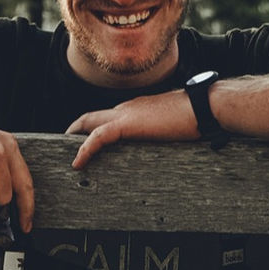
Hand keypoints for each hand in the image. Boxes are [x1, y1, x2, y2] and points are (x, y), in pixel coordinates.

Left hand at [66, 90, 198, 168]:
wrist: (202, 107)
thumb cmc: (195, 116)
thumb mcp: (172, 124)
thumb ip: (160, 131)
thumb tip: (162, 143)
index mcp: (137, 108)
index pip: (109, 117)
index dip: (95, 128)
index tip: (87, 140)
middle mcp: (127, 107)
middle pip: (92, 117)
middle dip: (77, 129)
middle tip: (66, 145)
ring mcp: (125, 113)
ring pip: (89, 123)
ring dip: (75, 137)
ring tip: (68, 157)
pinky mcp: (126, 124)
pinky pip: (98, 137)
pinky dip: (85, 149)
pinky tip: (78, 163)